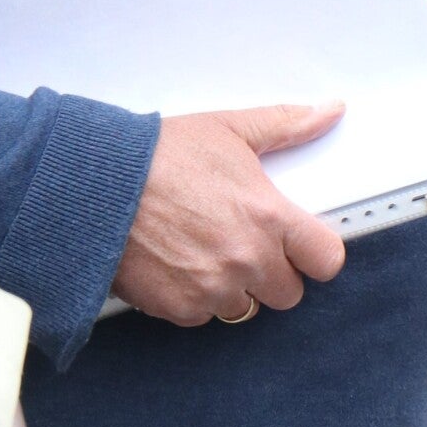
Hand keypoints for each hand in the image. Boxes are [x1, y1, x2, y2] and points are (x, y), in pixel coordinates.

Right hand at [112, 104, 347, 326]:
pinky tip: (177, 263)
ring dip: (232, 287)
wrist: (96, 183)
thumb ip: (286, 125)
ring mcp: (213, 289)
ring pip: (244, 307)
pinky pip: (202, 315)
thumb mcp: (229, 129)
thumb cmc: (159, 155)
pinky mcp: (178, 308)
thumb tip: (330, 111)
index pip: (326, 260)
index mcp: (268, 217)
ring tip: (204, 250)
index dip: (316, 253)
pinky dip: (194, 297)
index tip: (302, 245)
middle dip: (272, 273)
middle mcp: (247, 261)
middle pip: (288, 293)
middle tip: (244, 243)